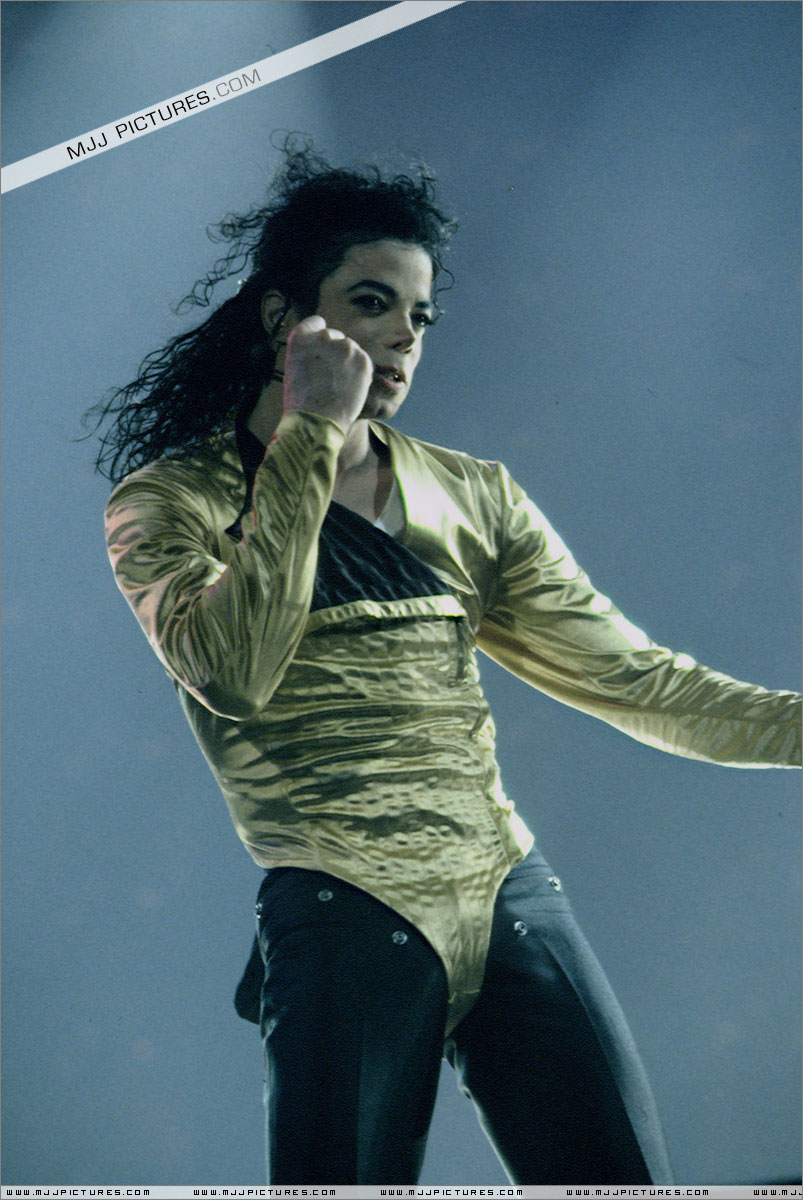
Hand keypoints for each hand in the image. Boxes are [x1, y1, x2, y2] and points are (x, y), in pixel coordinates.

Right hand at [282, 315, 373, 433]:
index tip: (322, 349)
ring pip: (351, 349)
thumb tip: (325, 350)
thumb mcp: (295, 369)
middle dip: (335, 351)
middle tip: (330, 374)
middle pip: (335, 336)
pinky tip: (350, 388)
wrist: (318, 421)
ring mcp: (345, 347)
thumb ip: (310, 353)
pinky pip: (363, 361)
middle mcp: (323, 337)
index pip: (316, 323)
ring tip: (339, 385)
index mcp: (301, 337)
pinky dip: (360, 373)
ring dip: (348, 362)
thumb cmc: (302, 402)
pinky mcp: (363, 360)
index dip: (319, 336)